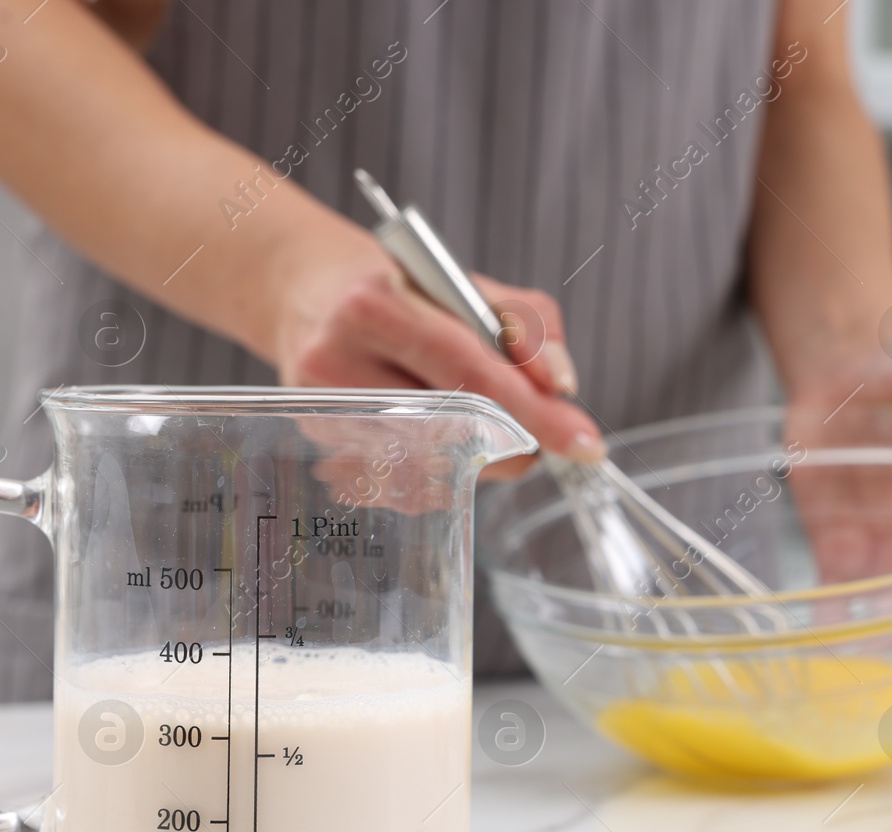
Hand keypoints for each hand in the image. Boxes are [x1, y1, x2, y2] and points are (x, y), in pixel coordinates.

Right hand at [271, 225, 601, 478]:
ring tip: (483, 420)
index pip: (470, 371)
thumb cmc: (397, 290)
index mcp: (374, 306)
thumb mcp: (466, 284)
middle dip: (519, 438)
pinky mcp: (320, 453)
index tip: (584, 441)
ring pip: (435, 466)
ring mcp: (324, 415)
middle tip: (549, 434)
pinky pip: (407, 488)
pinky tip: (441, 438)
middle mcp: (336, 362)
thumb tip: (561, 385)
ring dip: (483, 456)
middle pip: (454, 427)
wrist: (307, 297)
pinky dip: (445, 472)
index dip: (534, 411)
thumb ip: (526, 326)